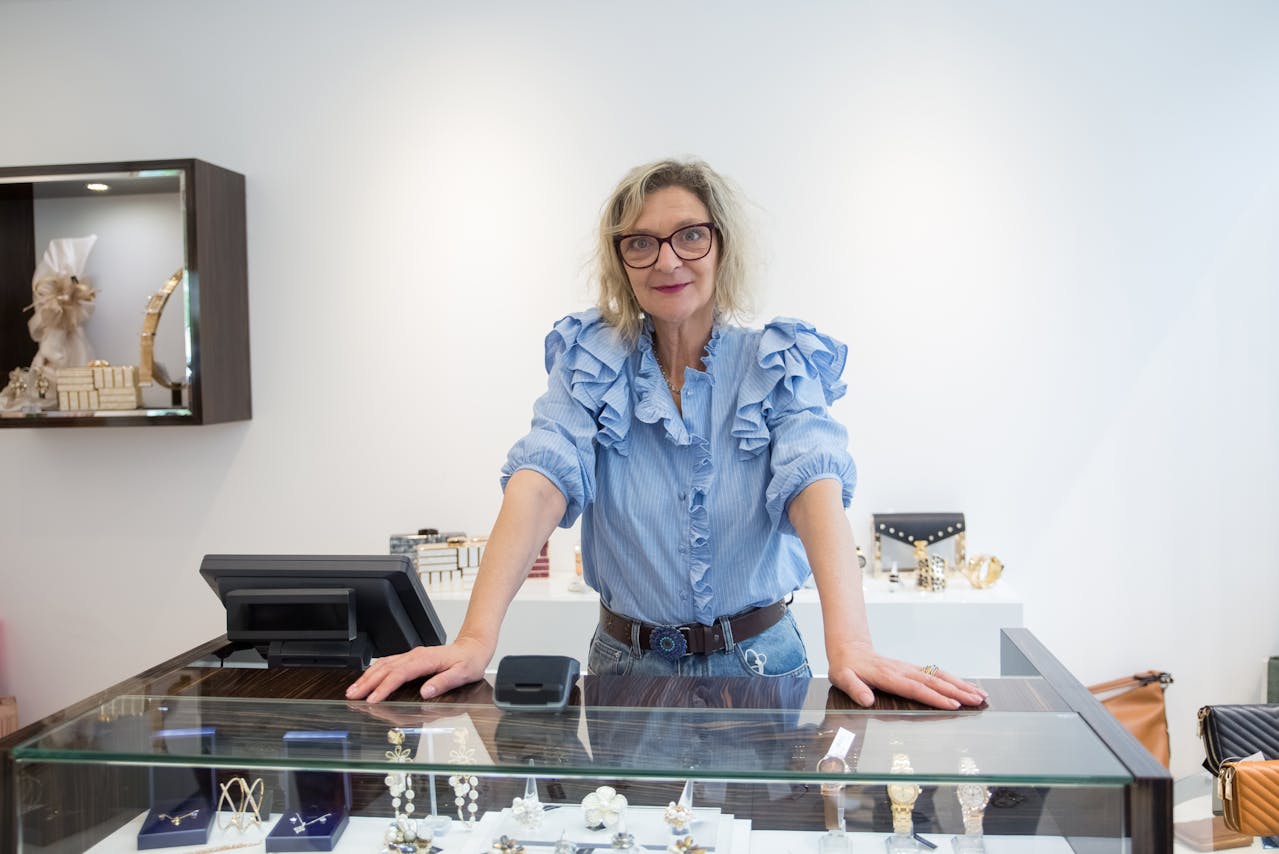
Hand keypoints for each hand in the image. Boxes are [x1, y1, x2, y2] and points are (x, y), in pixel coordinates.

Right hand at [345, 636, 492, 702]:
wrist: (473, 647)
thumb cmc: (469, 662)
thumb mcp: (462, 674)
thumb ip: (444, 682)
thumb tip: (425, 692)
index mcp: (425, 660)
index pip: (399, 674)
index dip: (384, 687)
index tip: (372, 699)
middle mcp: (415, 655)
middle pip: (385, 668)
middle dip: (367, 682)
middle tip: (352, 696)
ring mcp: (411, 655)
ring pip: (383, 664)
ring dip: (367, 676)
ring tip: (353, 689)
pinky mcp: (411, 658)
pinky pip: (388, 662)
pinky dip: (374, 670)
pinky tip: (367, 677)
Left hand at [827, 640, 986, 709]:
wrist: (849, 648)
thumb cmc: (846, 667)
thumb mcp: (842, 678)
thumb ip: (855, 689)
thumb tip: (867, 700)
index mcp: (888, 676)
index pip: (915, 689)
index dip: (935, 697)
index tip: (953, 704)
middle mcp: (903, 671)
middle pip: (934, 682)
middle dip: (958, 691)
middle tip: (978, 700)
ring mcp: (909, 668)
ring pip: (939, 676)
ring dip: (960, 685)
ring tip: (980, 694)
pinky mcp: (912, 669)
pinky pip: (936, 674)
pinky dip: (953, 680)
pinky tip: (965, 686)